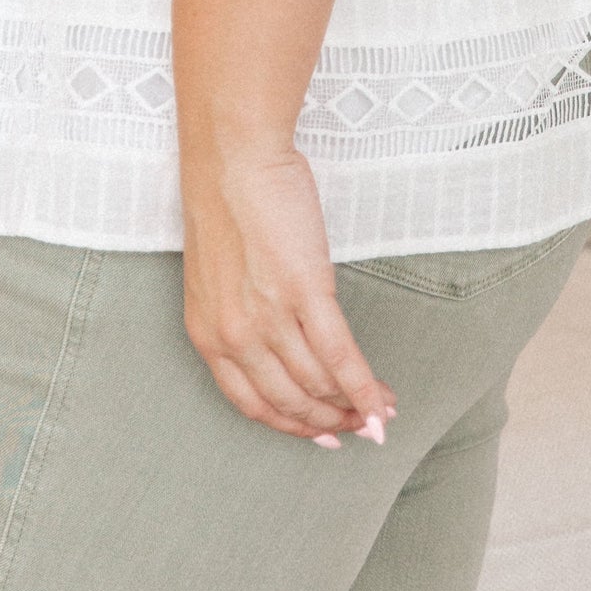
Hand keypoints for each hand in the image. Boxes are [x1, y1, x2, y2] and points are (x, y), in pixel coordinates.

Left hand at [182, 143, 395, 446]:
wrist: (233, 155)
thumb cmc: (227, 200)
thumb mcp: (218, 275)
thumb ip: (241, 313)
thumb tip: (281, 342)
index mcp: (208, 333)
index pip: (251, 403)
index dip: (293, 426)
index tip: (321, 435)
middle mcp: (235, 337)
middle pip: (289, 402)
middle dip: (330, 422)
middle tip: (359, 428)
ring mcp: (269, 318)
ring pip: (318, 385)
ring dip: (355, 407)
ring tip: (380, 411)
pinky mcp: (305, 293)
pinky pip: (340, 358)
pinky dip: (365, 387)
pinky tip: (382, 401)